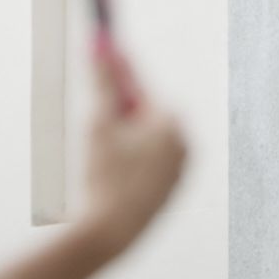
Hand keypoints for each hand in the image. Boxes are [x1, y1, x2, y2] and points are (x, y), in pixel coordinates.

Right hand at [75, 34, 186, 254]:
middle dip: (119, 107)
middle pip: (144, 110)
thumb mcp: (100, 123)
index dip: (118, 68)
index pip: (141, 84)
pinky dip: (130, 159)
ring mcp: (179, 168)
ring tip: (99, 155)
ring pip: (144, 139)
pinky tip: (110, 174)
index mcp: (171, 121)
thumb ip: (103, 82)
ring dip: (123, 136)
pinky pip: (147, 163)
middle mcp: (183, 142)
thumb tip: (99, 47)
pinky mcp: (169, 190)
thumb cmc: (106, 175)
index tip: (104, 47)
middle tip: (95, 104)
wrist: (110, 231)